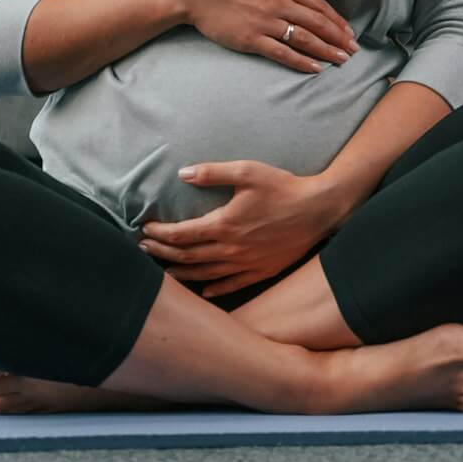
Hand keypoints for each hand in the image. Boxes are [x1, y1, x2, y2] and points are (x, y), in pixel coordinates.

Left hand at [138, 160, 343, 296]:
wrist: (319, 210)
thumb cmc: (283, 187)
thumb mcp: (247, 171)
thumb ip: (212, 172)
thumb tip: (182, 173)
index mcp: (224, 225)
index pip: (181, 235)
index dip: (160, 234)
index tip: (145, 230)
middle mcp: (231, 250)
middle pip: (188, 257)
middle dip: (162, 254)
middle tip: (143, 251)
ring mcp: (246, 264)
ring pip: (205, 275)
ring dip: (181, 273)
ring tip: (163, 272)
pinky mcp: (262, 271)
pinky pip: (231, 284)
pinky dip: (213, 288)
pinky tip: (203, 290)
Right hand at [178, 0, 358, 74]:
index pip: (319, 5)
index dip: (337, 20)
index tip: (349, 32)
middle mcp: (280, 3)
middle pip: (318, 24)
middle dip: (339, 38)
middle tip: (354, 50)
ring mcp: (267, 22)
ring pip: (305, 39)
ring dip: (327, 51)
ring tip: (342, 61)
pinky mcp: (252, 39)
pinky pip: (283, 53)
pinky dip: (302, 62)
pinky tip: (316, 69)